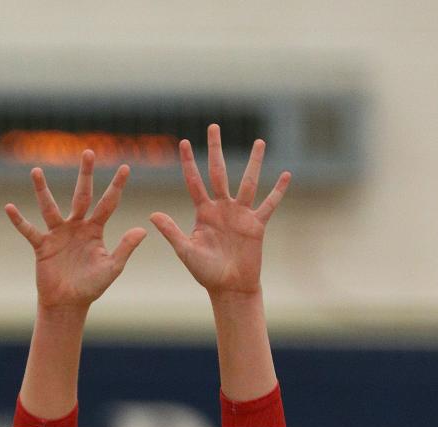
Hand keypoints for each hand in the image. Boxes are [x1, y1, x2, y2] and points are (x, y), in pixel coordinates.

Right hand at [6, 150, 146, 310]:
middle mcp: (76, 226)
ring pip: (50, 207)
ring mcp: (58, 234)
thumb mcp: (112, 268)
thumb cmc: (91, 287)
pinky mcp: (42, 246)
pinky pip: (29, 231)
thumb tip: (142, 229)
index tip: (125, 167)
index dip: (117, 186)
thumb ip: (125, 248)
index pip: (108, 203)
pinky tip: (9, 207)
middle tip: (89, 152)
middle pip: (81, 195)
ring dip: (42, 190)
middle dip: (86, 174)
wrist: (68, 304)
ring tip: (36, 171)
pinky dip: (19, 221)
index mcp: (95, 229)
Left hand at [150, 124, 289, 297]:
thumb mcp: (186, 251)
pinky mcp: (256, 225)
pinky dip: (278, 191)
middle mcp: (222, 208)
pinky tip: (286, 175)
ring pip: (248, 182)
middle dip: (215, 150)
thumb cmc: (206, 272)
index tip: (183, 142)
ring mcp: (240, 214)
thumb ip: (171, 231)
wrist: (229, 288)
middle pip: (219, 172)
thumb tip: (151, 215)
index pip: (194, 181)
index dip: (188, 162)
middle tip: (214, 126)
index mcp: (203, 212)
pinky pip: (268, 204)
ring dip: (254, 162)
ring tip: (259, 142)